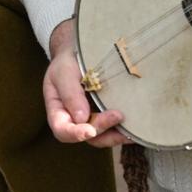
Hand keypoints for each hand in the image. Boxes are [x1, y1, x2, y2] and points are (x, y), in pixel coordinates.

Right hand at [43, 21, 125, 145]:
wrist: (79, 53)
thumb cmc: (67, 62)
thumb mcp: (64, 72)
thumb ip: (71, 94)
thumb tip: (82, 119)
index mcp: (58, 111)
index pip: (62, 130)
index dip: (75, 134)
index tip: (89, 130)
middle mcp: (73, 121)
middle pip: (85, 136)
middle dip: (101, 128)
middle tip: (117, 115)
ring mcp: (90, 120)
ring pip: (101, 137)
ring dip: (115, 135)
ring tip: (130, 130)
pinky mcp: (104, 117)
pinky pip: (112, 129)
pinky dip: (122, 131)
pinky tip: (134, 127)